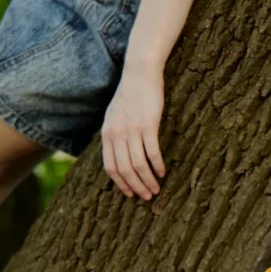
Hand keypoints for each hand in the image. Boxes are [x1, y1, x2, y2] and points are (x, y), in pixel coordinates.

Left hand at [102, 59, 165, 199]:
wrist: (139, 74)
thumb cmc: (130, 95)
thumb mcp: (114, 116)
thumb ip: (114, 135)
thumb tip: (120, 155)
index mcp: (107, 134)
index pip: (110, 167)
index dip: (121, 184)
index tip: (130, 194)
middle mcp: (117, 134)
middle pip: (125, 169)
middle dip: (136, 187)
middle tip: (147, 197)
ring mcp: (132, 130)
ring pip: (138, 164)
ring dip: (148, 180)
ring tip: (157, 189)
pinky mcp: (148, 125)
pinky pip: (152, 152)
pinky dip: (157, 165)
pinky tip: (163, 172)